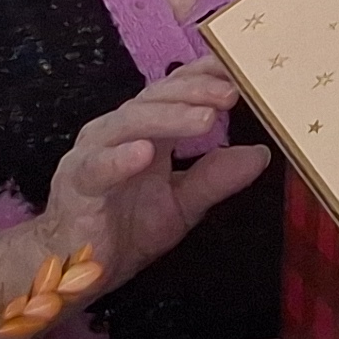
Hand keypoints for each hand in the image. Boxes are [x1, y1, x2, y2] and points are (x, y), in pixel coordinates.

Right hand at [0, 60, 270, 308]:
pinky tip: (144, 153)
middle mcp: (118, 132)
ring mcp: (94, 153)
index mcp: (145, 131)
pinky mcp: (77, 184)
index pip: (175, 90)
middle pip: (156, 99)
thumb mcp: (183, 205)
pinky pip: (98, 167)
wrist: (76, 271)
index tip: (243, 68)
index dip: (205, 76)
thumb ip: (216, 178)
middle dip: (195, 92)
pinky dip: (120, 158)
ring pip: (130, 123)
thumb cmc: (126, 229)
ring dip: (168, 118)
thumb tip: (262, 154)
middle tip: (232, 93)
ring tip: (205, 119)